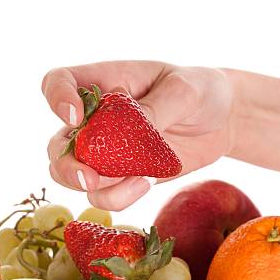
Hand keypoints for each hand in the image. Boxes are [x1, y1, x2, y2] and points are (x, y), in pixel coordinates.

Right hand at [43, 61, 233, 209]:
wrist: (222, 122)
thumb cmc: (200, 92)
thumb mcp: (184, 91)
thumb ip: (156, 108)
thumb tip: (134, 129)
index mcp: (103, 83)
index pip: (59, 83)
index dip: (56, 99)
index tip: (74, 117)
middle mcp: (96, 119)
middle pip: (58, 144)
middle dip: (67, 165)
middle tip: (89, 179)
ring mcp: (106, 152)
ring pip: (74, 176)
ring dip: (96, 188)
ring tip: (138, 179)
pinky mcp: (123, 177)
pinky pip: (106, 195)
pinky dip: (120, 196)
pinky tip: (147, 182)